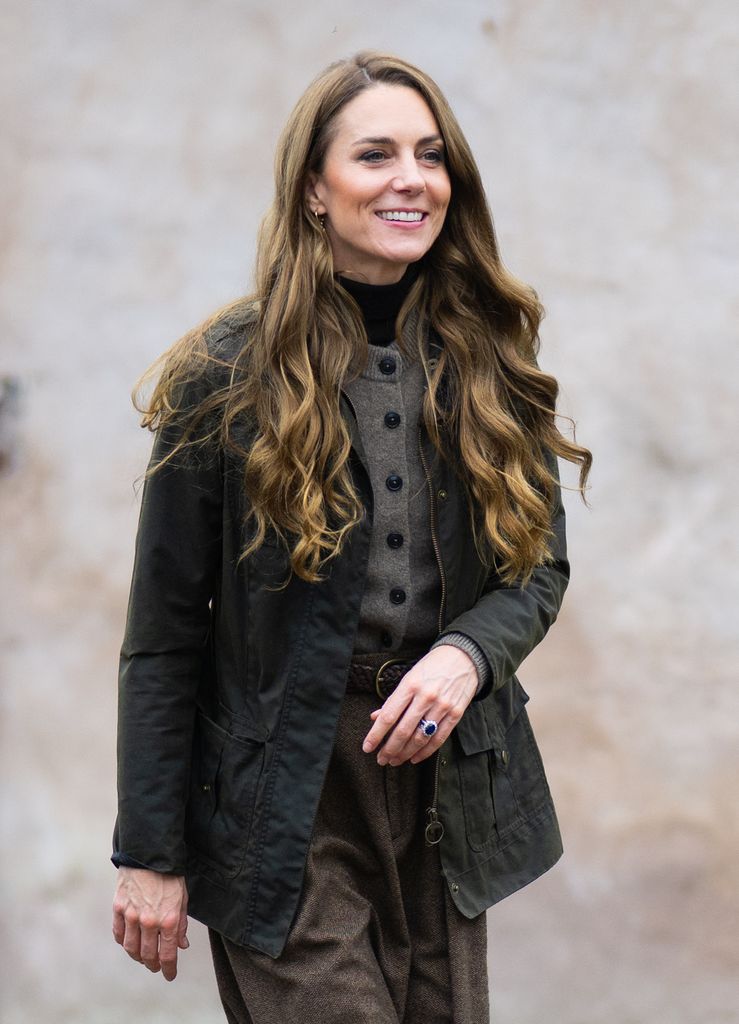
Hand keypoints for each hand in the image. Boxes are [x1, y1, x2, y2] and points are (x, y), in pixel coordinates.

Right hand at [112, 867, 188, 980]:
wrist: (149, 854)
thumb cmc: (169, 875)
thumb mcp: (182, 898)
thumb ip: (181, 924)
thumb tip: (182, 945)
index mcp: (169, 919)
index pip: (167, 955)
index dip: (168, 969)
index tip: (169, 975)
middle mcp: (149, 921)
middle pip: (148, 955)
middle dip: (153, 965)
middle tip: (156, 966)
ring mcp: (131, 915)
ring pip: (131, 948)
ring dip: (138, 957)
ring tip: (143, 957)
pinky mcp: (118, 908)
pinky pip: (119, 934)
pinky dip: (124, 942)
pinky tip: (129, 942)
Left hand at [362, 645, 477, 766]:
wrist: (464, 657)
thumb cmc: (432, 666)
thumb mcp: (409, 676)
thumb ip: (394, 699)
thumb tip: (376, 717)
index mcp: (410, 685)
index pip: (389, 715)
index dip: (376, 734)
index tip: (367, 747)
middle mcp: (426, 696)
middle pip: (404, 731)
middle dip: (389, 749)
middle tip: (381, 759)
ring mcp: (442, 706)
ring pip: (420, 738)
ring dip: (405, 753)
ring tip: (395, 760)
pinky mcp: (456, 714)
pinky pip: (439, 739)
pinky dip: (425, 752)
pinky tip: (414, 757)